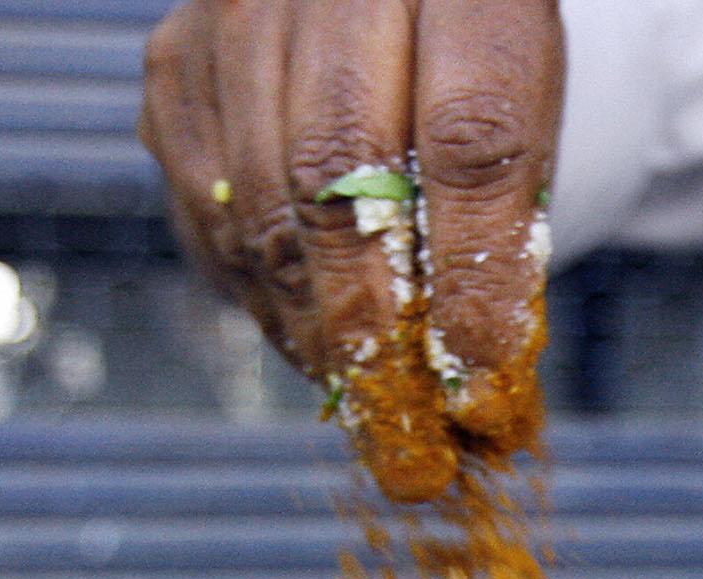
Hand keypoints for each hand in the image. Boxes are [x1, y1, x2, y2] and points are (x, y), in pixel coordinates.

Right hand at [138, 0, 562, 401]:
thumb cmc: (466, 54)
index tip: (477, 379)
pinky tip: (303, 336)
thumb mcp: (525, 113)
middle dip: (373, 319)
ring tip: (357, 390)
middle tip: (400, 415)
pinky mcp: (176, 60)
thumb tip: (482, 381)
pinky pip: (203, 203)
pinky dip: (256, 290)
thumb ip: (507, 223)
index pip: (471, 138)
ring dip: (310, 321)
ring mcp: (237, 11)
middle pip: (341, 172)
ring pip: (259, 197)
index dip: (471, 274)